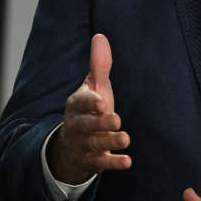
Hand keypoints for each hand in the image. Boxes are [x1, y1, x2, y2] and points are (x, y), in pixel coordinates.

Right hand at [46, 34, 131, 183]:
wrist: (72, 144)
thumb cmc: (89, 109)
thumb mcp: (93, 87)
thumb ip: (99, 65)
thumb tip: (100, 36)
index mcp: (76, 105)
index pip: (80, 102)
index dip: (90, 102)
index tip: (102, 102)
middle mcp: (76, 126)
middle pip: (86, 125)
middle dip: (100, 123)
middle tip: (116, 119)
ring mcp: (82, 145)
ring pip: (94, 144)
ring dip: (109, 142)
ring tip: (125, 139)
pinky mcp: (91, 161)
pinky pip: (101, 163)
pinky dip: (114, 163)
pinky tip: (128, 162)